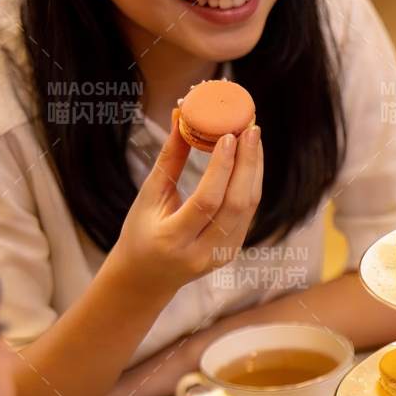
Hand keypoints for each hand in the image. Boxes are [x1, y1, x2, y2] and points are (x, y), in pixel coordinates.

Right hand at [106, 117, 264, 294]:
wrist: (146, 278)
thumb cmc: (141, 232)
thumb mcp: (148, 197)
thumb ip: (168, 160)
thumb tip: (182, 118)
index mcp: (173, 240)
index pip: (206, 201)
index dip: (221, 168)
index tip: (229, 136)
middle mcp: (201, 252)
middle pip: (235, 205)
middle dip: (247, 164)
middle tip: (251, 129)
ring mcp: (221, 256)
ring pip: (247, 209)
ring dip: (254, 171)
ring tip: (253, 138)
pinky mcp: (232, 252)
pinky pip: (247, 214)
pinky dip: (250, 184)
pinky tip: (250, 161)